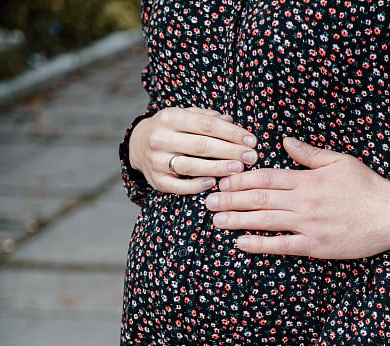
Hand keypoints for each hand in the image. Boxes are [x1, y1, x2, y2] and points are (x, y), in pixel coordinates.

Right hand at [129, 107, 257, 194]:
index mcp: (169, 117)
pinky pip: (179, 186)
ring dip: (218, 168)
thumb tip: (232, 121)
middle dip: (230, 151)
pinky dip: (197, 185)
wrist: (138, 144)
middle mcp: (160, 138)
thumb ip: (208, 117)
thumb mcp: (186, 115)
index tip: (252, 141)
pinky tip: (214, 182)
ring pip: (192, 166)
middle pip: (202, 146)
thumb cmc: (172, 129)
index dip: (232, 133)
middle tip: (252, 157)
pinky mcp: (156, 180)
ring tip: (239, 169)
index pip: (207, 125)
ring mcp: (156, 161)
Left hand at [205, 137, 389, 258]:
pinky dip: (260, 244)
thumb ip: (310, 153)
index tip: (222, 179)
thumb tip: (285, 141)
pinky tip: (241, 242)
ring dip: (237, 219)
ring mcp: (308, 224)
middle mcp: (303, 201)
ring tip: (216, 219)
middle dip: (230, 198)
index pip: (266, 178)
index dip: (241, 178)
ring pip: (265, 221)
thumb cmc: (367, 187)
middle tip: (207, 200)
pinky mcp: (315, 245)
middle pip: (258, 199)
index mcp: (307, 179)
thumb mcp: (340, 161)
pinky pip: (282, 245)